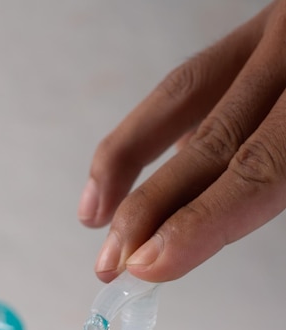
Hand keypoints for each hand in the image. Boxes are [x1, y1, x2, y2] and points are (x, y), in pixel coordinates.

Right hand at [78, 0, 285, 282]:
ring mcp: (274, 34)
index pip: (258, 169)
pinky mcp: (260, 32)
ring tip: (93, 213)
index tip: (149, 264)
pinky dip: (156, 126)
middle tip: (111, 262)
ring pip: (184, 92)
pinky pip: (199, 80)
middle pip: (210, 138)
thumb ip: (284, 179)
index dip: (197, 222)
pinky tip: (134, 168)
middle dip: (149, 208)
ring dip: (127, 157)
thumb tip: (207, 234)